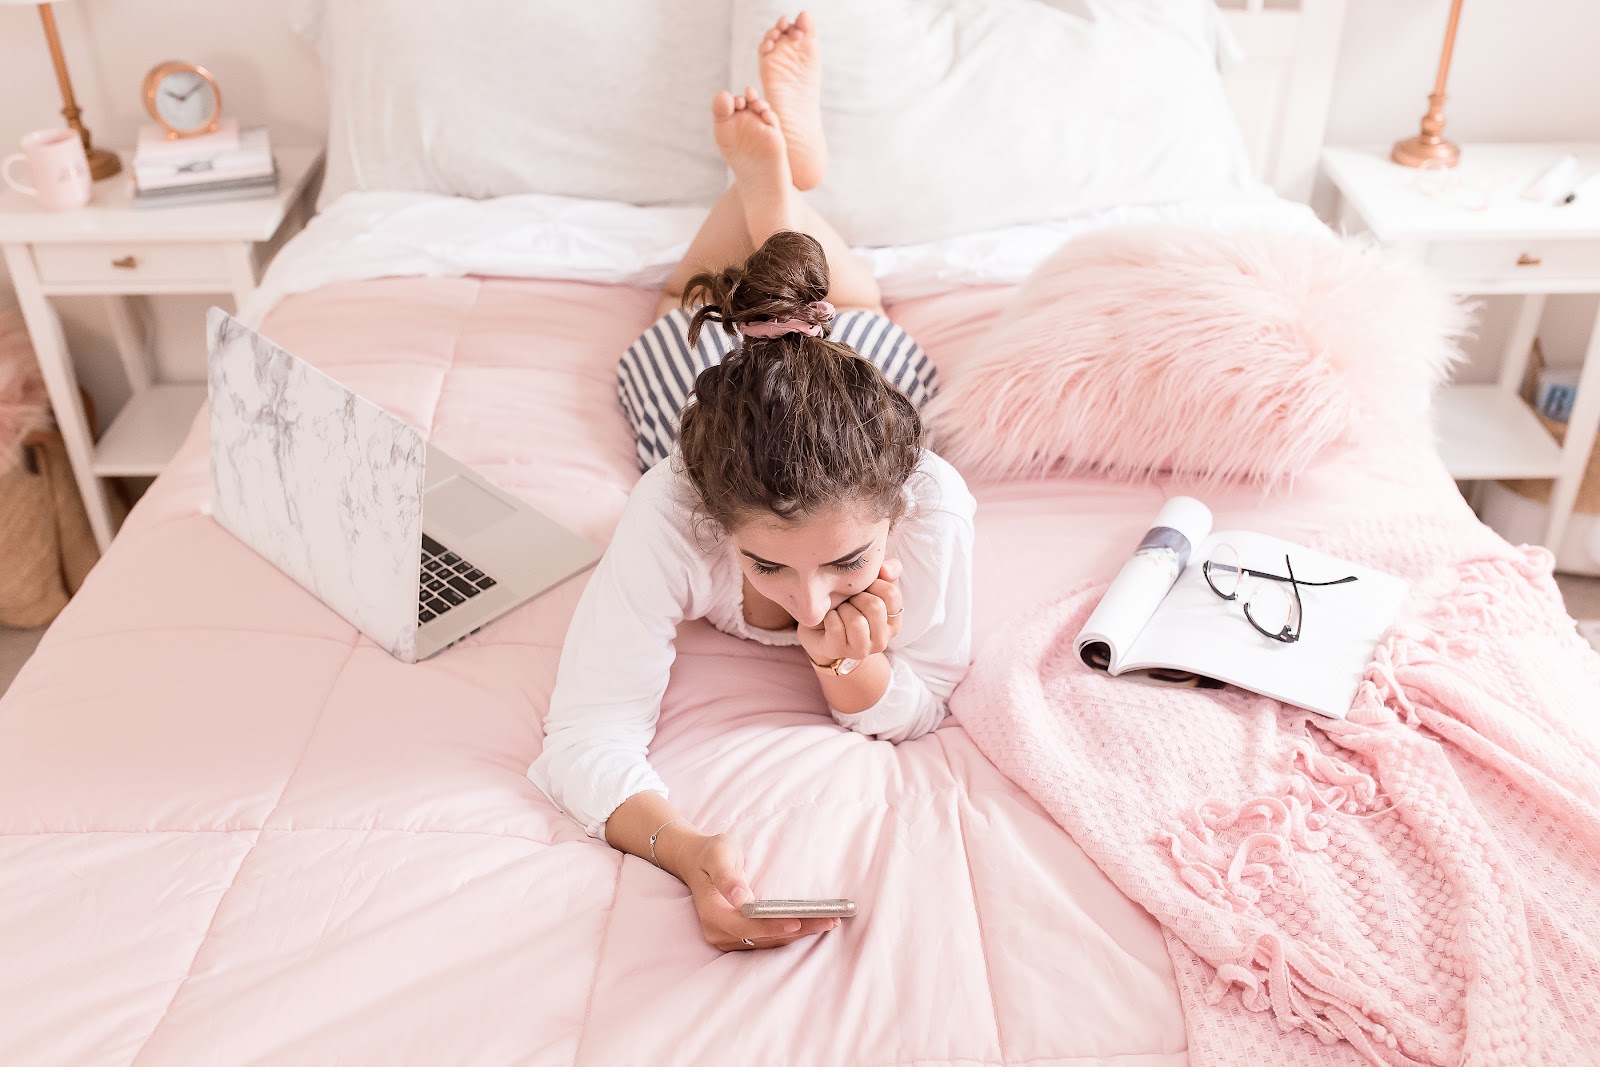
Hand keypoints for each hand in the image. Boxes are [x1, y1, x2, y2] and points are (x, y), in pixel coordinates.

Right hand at [671, 832, 836, 951]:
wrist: (697, 861)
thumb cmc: (710, 854)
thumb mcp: (717, 855)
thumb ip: (727, 877)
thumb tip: (741, 899)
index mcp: (712, 912)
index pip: (744, 926)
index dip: (771, 926)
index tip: (797, 922)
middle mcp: (719, 931)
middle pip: (762, 937)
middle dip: (797, 930)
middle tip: (829, 920)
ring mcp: (729, 937)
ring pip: (768, 941)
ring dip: (799, 933)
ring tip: (828, 922)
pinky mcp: (740, 937)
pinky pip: (768, 938)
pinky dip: (790, 932)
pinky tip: (812, 923)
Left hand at [797, 558, 902, 665]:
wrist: (821, 628)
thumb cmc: (848, 602)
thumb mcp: (870, 584)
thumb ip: (887, 571)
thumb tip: (885, 570)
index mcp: (893, 621)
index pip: (892, 595)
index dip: (874, 583)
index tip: (863, 586)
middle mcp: (882, 639)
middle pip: (875, 607)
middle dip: (856, 596)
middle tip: (848, 599)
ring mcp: (861, 649)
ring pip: (857, 622)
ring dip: (843, 609)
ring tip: (839, 610)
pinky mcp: (838, 651)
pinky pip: (836, 628)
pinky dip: (829, 617)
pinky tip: (829, 618)